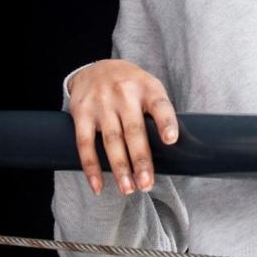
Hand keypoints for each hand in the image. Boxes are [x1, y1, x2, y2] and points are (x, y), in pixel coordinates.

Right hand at [68, 59, 180, 195]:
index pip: (160, 105)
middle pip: (134, 131)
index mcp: (147, 88)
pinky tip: (98, 185)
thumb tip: (174, 150)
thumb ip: (159, 113)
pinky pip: (84, 144)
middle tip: (147, 184)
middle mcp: (124, 94)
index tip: (171, 140)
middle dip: (141, 160)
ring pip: (111, 141)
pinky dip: (91, 167)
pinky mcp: (82, 113)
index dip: (166, 122)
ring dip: (119, 168)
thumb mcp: (150, 88)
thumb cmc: (131, 86)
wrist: (97, 67)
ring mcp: (102, 104)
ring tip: (128, 189)